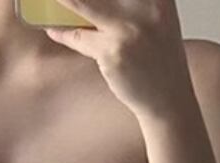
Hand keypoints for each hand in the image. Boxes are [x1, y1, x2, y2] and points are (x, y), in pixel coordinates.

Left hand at [43, 0, 195, 124]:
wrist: (167, 96)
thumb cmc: (159, 59)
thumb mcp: (156, 20)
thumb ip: (133, 4)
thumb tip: (88, 1)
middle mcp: (145, 7)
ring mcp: (127, 30)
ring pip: (84, 5)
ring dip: (65, 0)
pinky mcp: (112, 53)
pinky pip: (80, 38)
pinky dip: (64, 34)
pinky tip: (53, 30)